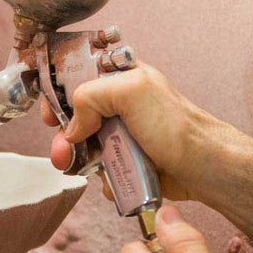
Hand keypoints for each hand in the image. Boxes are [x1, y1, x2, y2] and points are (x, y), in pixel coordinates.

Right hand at [40, 63, 204, 200]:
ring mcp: (119, 132)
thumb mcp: (131, 92)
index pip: (76, 74)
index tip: (49, 113)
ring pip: (81, 143)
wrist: (202, 169)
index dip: (57, 92)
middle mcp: (117, 102)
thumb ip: (90, 95)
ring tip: (79, 167)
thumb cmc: (175, 126)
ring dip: (76, 158)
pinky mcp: (124, 158)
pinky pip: (97, 165)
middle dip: (62, 133)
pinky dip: (97, 175)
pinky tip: (107, 178)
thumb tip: (72, 128)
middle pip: (72, 114)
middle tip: (61, 149)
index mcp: (119, 76)